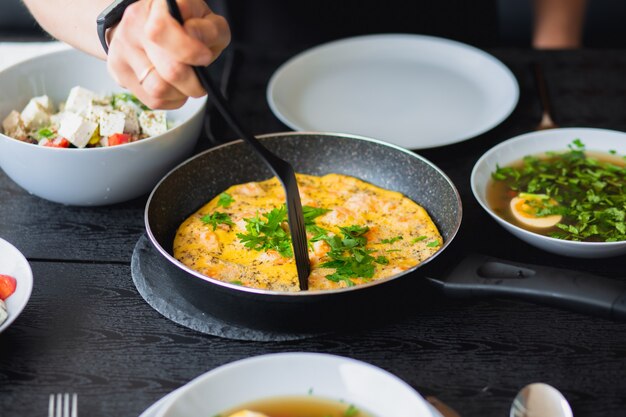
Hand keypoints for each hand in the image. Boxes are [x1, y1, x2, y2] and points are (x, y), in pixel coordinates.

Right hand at [106, 0, 229, 108]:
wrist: (147, 24)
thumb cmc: (184, 23)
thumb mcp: (205, 20)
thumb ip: (209, 29)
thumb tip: (195, 38)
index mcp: (156, 6)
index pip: (162, 31)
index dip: (190, 51)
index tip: (204, 57)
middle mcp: (133, 25)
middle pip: (169, 70)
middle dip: (194, 82)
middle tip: (200, 80)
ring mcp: (122, 49)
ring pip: (158, 90)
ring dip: (181, 94)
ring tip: (186, 84)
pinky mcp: (118, 71)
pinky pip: (151, 100)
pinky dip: (170, 100)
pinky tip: (174, 88)